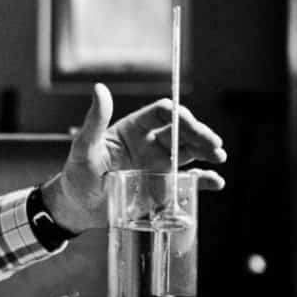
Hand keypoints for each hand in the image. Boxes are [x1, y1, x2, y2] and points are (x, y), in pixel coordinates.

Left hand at [41, 83, 227, 232]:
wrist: (77, 207)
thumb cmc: (77, 175)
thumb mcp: (84, 148)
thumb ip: (94, 121)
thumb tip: (100, 89)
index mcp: (133, 129)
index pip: (162, 114)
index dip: (178, 115)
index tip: (188, 123)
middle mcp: (149, 144)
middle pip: (181, 132)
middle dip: (200, 134)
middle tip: (214, 144)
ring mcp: (158, 165)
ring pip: (189, 152)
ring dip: (207, 152)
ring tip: (219, 157)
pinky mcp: (162, 187)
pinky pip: (188, 181)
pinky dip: (204, 180)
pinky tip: (216, 181)